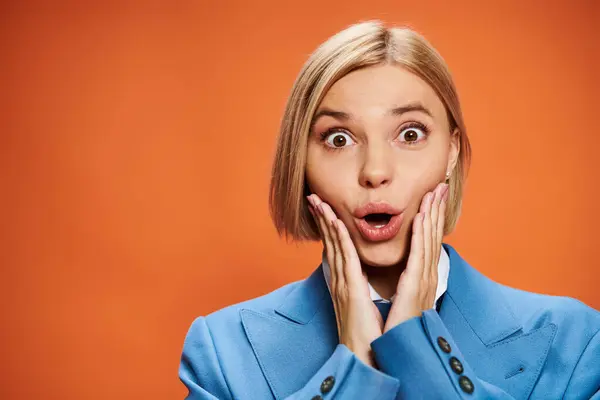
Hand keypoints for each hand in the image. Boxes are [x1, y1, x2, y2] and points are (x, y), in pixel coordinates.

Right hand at [306, 194, 382, 366]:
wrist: (364, 358)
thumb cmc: (368, 335)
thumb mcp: (363, 306)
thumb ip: (361, 288)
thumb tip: (363, 275)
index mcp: (346, 283)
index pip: (337, 248)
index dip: (330, 227)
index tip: (325, 209)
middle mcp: (340, 280)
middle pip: (330, 242)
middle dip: (322, 218)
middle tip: (314, 198)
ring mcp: (343, 284)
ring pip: (334, 245)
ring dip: (326, 222)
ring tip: (318, 202)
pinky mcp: (350, 290)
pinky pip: (345, 258)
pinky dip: (338, 239)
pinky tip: (334, 222)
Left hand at [384, 182, 448, 332]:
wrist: (398, 353)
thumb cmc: (396, 330)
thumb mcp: (401, 301)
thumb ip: (403, 284)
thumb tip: (400, 272)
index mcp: (420, 279)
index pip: (426, 242)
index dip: (430, 219)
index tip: (431, 199)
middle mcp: (426, 277)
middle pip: (431, 236)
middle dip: (436, 210)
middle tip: (439, 187)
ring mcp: (423, 281)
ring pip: (428, 240)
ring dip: (431, 214)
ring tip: (434, 192)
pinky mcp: (415, 286)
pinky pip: (419, 254)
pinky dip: (422, 234)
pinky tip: (422, 216)